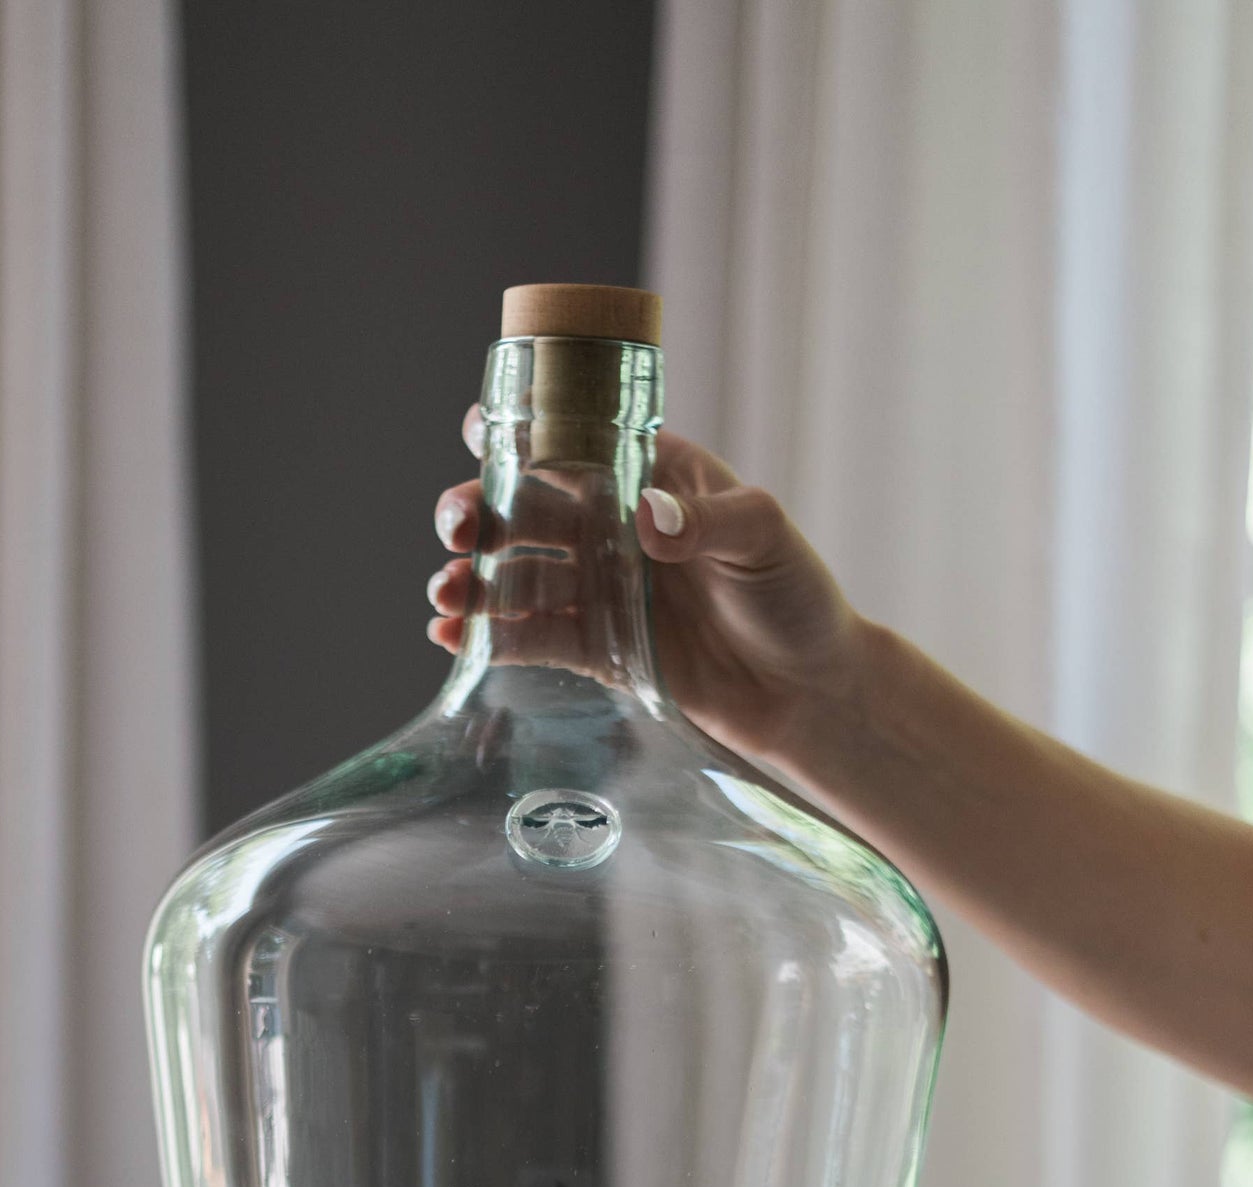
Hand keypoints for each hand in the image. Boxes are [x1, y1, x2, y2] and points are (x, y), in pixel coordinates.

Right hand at [428, 414, 869, 767]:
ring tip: (446, 597)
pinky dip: (490, 638)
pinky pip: (531, 637)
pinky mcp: (596, 649)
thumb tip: (648, 515)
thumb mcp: (765, 539)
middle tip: (457, 531)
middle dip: (479, 515)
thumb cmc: (795, 596)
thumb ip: (708, 522)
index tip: (477, 432)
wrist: (806, 689)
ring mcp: (600, 589)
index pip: (575, 440)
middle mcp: (614, 527)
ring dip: (473, 582)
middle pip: (526, 509)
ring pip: (518, 575)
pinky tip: (454, 640)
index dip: (521, 433)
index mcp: (650, 475)